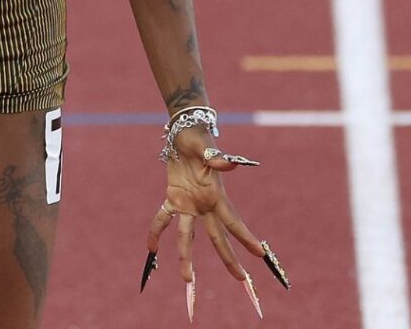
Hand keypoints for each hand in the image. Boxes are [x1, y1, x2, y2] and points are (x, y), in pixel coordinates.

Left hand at [141, 126, 288, 319]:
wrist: (183, 132)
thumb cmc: (197, 139)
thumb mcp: (205, 147)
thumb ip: (216, 158)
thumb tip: (229, 164)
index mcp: (216, 195)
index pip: (232, 220)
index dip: (245, 237)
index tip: (260, 253)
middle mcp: (205, 205)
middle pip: (217, 236)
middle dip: (228, 257)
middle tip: (240, 278)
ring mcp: (189, 204)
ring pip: (189, 235)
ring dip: (186, 256)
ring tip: (187, 278)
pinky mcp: (173, 198)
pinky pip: (164, 218)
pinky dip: (156, 231)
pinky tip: (150, 247)